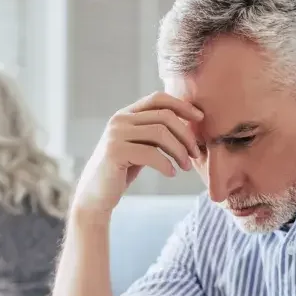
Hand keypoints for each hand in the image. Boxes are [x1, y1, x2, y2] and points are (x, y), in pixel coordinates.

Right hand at [73, 92, 202, 216]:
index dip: (182, 105)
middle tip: (195, 153)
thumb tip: (187, 123)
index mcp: (125, 115)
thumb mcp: (139, 147)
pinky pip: (151, 153)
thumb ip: (154, 132)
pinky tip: (171, 173)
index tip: (200, 118)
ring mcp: (115, 135)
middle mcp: (119, 120)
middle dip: (185, 134)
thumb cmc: (121, 172)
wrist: (95, 196)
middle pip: (164, 116)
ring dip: (179, 151)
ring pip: (160, 133)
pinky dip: (166, 164)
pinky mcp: (115, 152)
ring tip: (186, 166)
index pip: (158, 99)